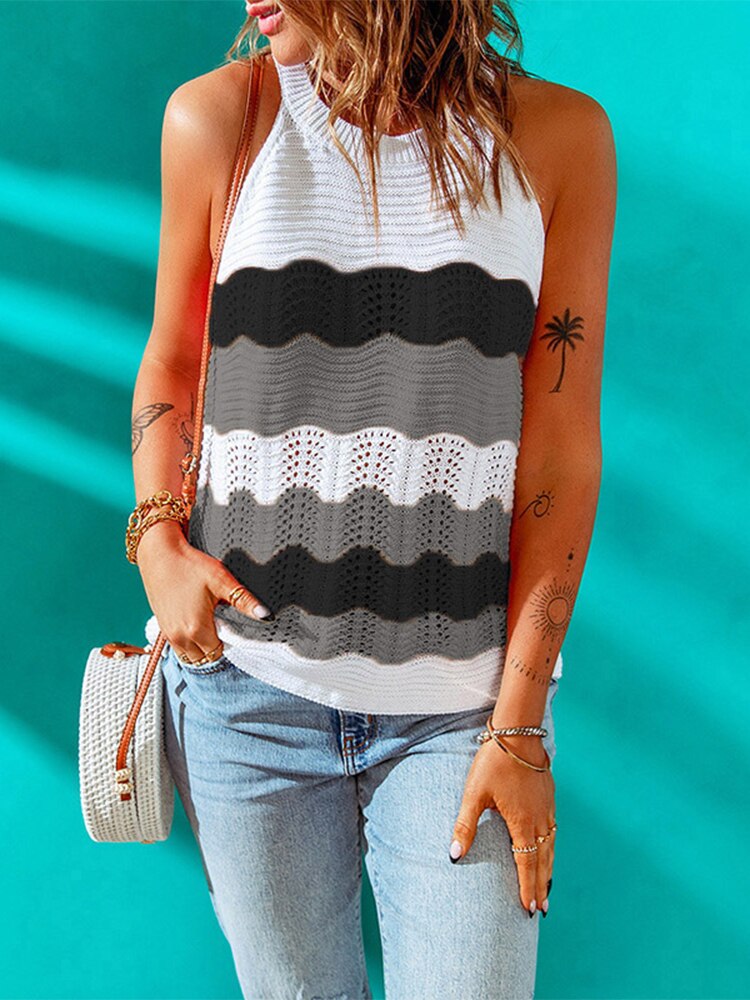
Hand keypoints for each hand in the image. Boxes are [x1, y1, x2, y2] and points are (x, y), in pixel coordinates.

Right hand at [136, 521, 273, 661]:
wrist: (160, 554)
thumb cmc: (189, 565)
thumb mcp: (221, 580)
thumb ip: (244, 600)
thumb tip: (265, 614)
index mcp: (196, 628)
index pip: (218, 653)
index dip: (228, 643)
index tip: (232, 628)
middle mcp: (180, 637)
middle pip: (204, 659)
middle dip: (215, 648)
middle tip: (221, 626)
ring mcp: (168, 634)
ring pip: (190, 657)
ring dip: (201, 649)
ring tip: (209, 627)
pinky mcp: (162, 628)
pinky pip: (178, 648)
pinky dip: (189, 644)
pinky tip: (196, 625)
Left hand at [449, 734, 554, 916]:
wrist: (518, 734)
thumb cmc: (494, 762)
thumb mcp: (474, 794)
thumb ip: (466, 825)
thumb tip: (454, 854)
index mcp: (522, 822)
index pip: (526, 863)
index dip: (527, 887)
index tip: (529, 908)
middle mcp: (539, 819)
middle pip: (543, 860)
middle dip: (541, 886)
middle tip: (541, 909)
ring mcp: (547, 809)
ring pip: (551, 847)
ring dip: (549, 870)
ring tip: (548, 889)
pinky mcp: (549, 798)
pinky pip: (553, 832)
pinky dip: (552, 849)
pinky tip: (549, 851)